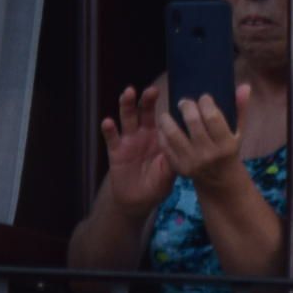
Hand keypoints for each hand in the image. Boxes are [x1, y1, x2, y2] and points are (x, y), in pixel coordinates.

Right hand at [98, 82, 176, 220]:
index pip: (163, 117)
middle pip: (145, 112)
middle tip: (152, 90)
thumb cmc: (157, 185)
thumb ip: (175, 159)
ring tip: (128, 93)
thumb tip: (184, 146)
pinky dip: (109, 129)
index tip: (171, 99)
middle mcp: (144, 133)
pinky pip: (111, 138)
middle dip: (147, 100)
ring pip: (127, 118)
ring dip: (127, 105)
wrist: (137, 201)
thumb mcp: (170, 173)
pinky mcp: (115, 151)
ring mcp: (128, 140)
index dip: (168, 107)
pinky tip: (108, 122)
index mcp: (159, 136)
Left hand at [155, 85, 250, 187]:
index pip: (212, 117)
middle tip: (184, 102)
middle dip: (187, 107)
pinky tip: (163, 127)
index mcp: (226, 145)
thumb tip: (244, 86)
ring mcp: (192, 162)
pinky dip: (162, 134)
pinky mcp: (179, 168)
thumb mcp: (238, 132)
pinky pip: (166, 147)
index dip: (206, 102)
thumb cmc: (229, 151)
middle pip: (193, 122)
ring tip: (168, 113)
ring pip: (174, 134)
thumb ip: (240, 109)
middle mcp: (208, 154)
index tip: (203, 97)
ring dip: (168, 119)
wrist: (220, 181)